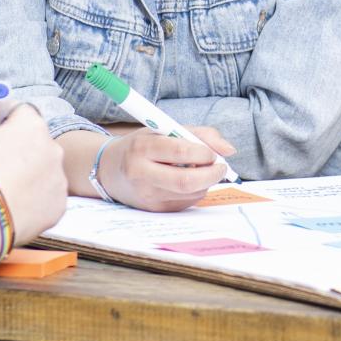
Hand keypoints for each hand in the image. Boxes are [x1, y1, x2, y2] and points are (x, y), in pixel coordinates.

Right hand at [0, 80, 67, 244]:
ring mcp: (60, 177)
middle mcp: (54, 147)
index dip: (5, 126)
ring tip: (2, 188)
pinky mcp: (60, 204)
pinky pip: (48, 196)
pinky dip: (35, 198)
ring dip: (29, 174)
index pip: (22, 114)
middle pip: (35, 142)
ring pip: (43, 169)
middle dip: (18, 150)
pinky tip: (14, 204)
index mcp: (33, 125)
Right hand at [101, 127, 238, 212]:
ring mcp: (147, 195)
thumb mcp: (164, 130)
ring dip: (206, 183)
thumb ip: (199, 134)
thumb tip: (230, 150)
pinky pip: (186, 203)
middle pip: (186, 180)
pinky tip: (189, 181)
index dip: (204, 153)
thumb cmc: (142, 145)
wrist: (110, 170)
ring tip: (202, 171)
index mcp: (142, 148)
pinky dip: (196, 192)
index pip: (180, 152)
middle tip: (221, 167)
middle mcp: (141, 174)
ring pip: (190, 194)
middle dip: (212, 174)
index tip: (212, 153)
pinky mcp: (153, 210)